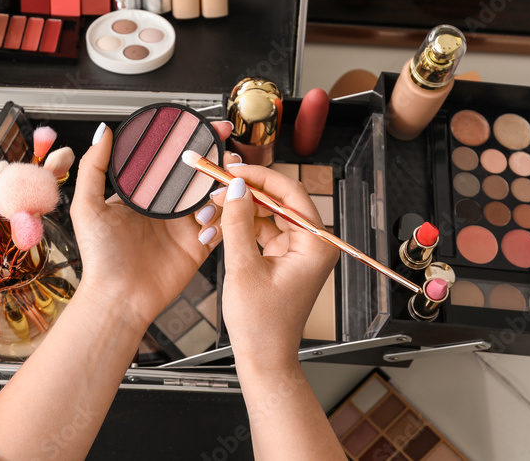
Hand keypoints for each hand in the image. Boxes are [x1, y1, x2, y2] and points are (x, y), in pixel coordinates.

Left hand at [69, 121, 234, 331]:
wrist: (117, 298)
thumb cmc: (99, 257)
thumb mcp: (88, 206)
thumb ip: (94, 166)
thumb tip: (104, 131)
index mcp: (144, 194)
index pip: (170, 160)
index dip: (189, 142)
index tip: (205, 126)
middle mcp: (166, 207)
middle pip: (199, 174)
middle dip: (216, 159)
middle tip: (224, 153)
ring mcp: (185, 225)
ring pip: (215, 196)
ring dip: (223, 186)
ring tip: (222, 184)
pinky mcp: (199, 246)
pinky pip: (222, 225)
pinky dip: (225, 216)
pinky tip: (213, 215)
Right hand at [202, 165, 337, 370]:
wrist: (263, 358)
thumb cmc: (261, 325)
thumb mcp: (243, 268)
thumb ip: (238, 223)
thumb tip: (236, 188)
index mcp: (314, 245)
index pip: (290, 193)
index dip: (260, 177)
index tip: (234, 169)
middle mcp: (311, 245)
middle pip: (279, 201)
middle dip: (247, 191)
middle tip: (219, 183)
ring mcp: (297, 252)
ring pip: (268, 214)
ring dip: (241, 208)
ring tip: (215, 204)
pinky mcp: (282, 259)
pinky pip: (262, 230)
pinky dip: (242, 225)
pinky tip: (221, 221)